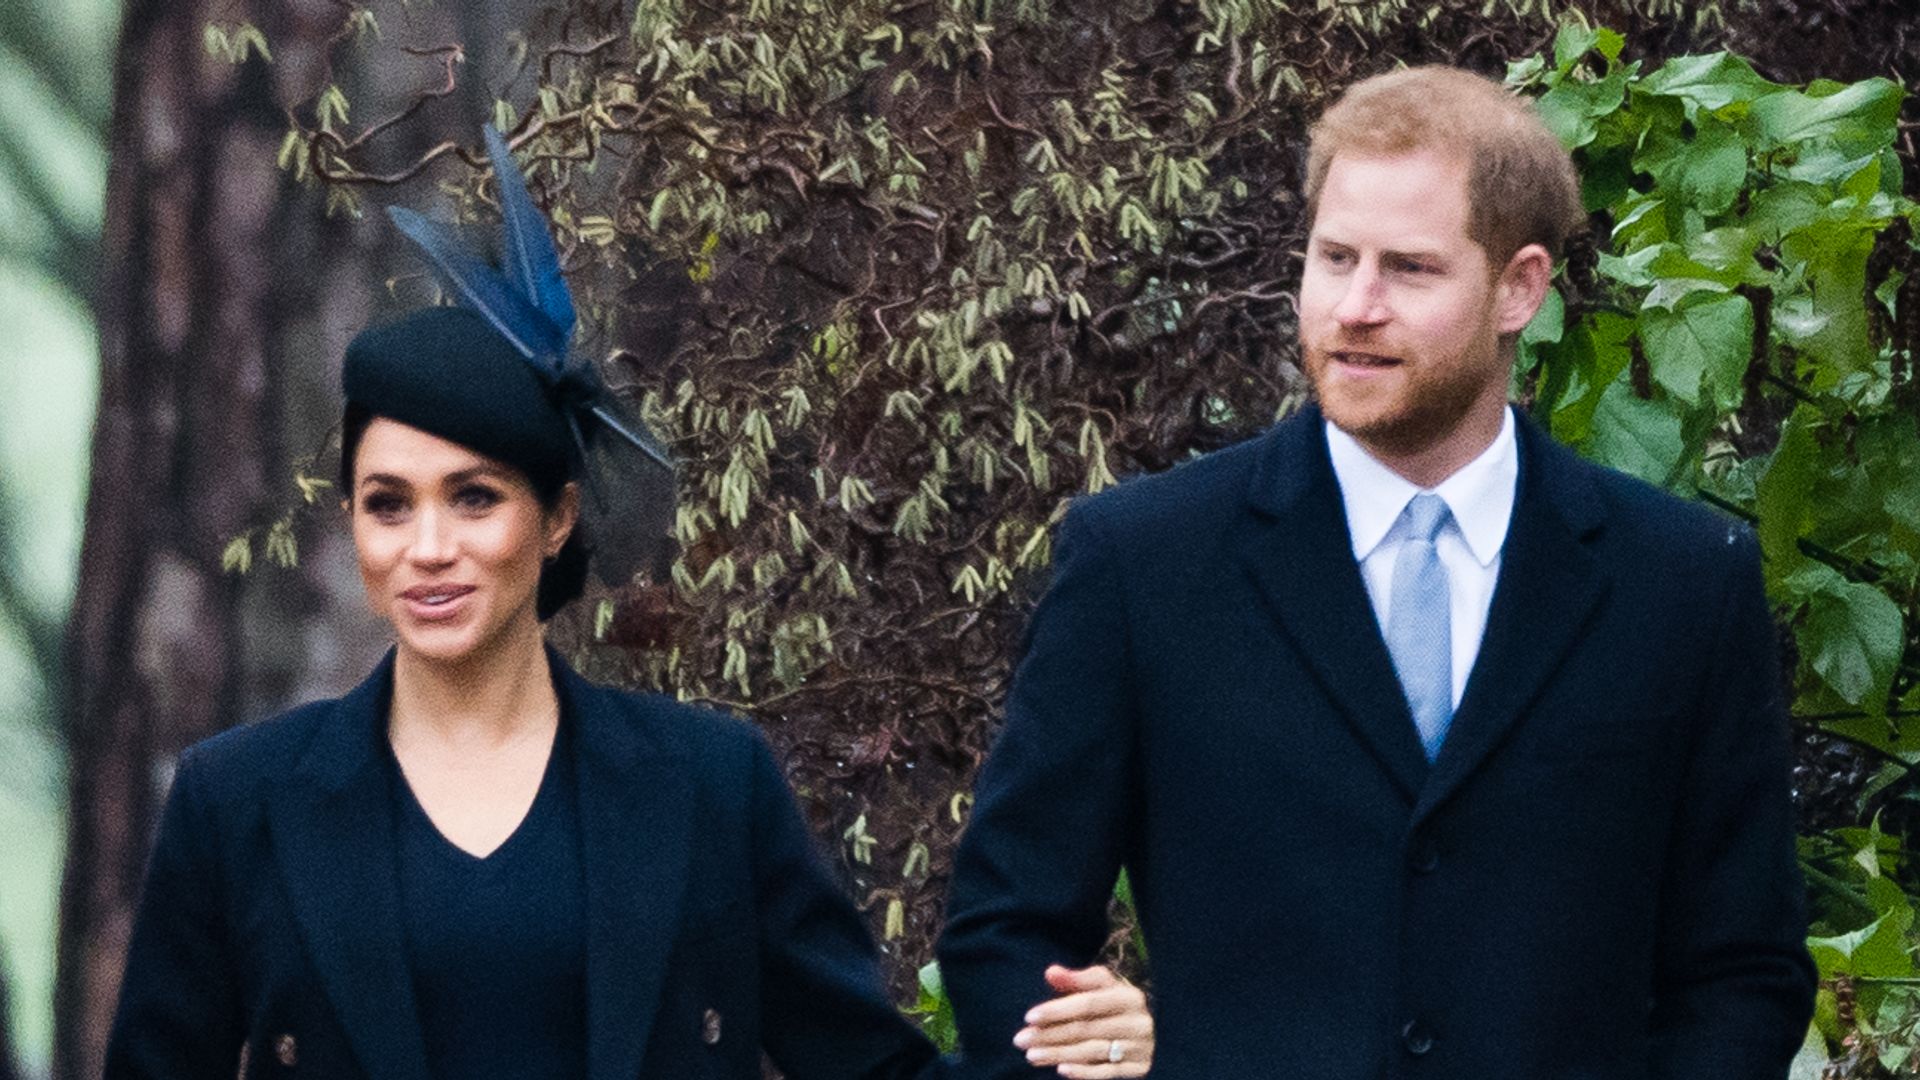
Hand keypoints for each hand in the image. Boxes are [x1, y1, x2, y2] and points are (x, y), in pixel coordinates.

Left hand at [1012, 964, 1153, 1077]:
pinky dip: (1084, 1073)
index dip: (1057, 1009)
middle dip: (1050, 1035)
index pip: (1087, 1003)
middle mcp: (1137, 1022)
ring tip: (1031, 1055)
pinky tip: (1061, 1070)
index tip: (1029, 1016)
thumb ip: (1076, 980)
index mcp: (1128, 997)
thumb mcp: (1102, 986)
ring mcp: (1140, 1047)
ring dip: (1059, 1054)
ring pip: (1093, 1051)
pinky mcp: (1139, 1069)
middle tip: (1021, 1039)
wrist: (1156, 1030)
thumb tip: (1050, 972)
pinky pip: (1108, 1073)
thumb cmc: (1117, 1004)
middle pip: (1086, 1029)